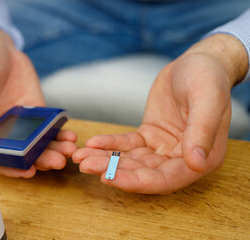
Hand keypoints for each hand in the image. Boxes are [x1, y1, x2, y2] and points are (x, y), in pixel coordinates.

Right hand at [0, 25, 76, 177]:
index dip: (8, 166)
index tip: (27, 171)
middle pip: (17, 153)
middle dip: (39, 160)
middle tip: (58, 161)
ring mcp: (16, 122)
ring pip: (34, 143)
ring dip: (52, 150)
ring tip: (69, 150)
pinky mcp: (32, 112)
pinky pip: (45, 127)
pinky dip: (57, 133)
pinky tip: (69, 135)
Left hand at [73, 34, 247, 193]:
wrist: (197, 62)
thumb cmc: (208, 78)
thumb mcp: (207, 100)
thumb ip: (201, 131)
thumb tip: (196, 164)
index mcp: (201, 158)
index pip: (165, 179)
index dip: (137, 182)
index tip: (110, 178)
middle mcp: (180, 159)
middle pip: (142, 172)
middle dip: (112, 170)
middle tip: (85, 165)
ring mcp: (162, 148)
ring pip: (130, 160)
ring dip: (105, 159)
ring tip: (80, 156)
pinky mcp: (148, 136)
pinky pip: (126, 144)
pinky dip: (109, 143)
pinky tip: (92, 142)